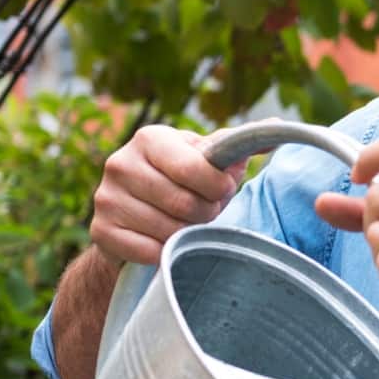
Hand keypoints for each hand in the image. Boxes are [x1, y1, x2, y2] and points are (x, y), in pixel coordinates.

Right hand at [89, 125, 244, 265]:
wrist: (135, 217)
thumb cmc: (183, 182)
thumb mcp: (207, 160)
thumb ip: (237, 146)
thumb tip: (277, 126)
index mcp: (150, 138)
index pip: (194, 168)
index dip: (218, 186)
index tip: (223, 190)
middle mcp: (121, 163)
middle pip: (185, 203)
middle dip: (206, 213)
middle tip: (205, 211)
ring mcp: (106, 197)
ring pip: (169, 230)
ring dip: (188, 234)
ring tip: (187, 224)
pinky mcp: (100, 230)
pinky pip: (148, 251)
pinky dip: (166, 252)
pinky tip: (166, 242)